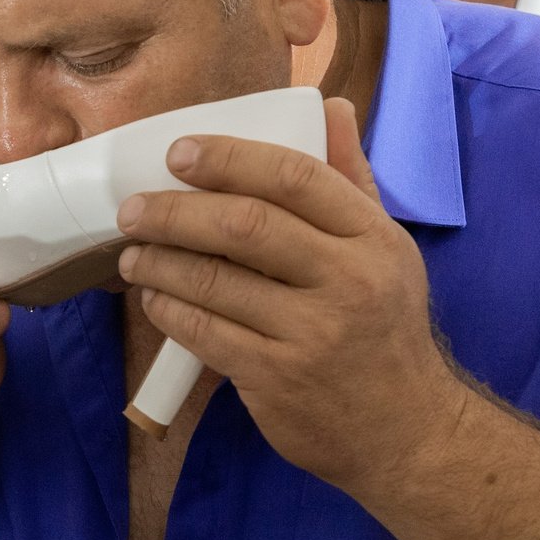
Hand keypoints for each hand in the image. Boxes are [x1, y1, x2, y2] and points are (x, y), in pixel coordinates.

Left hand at [113, 97, 457, 489]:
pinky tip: (155, 300)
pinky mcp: (278, 379)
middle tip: (134, 208)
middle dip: (175, 211)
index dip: (229, 159)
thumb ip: (351, 179)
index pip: (295, 176)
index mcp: (372, 237)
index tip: (179, 154)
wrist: (406, 431)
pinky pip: (206, 334)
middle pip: (245, 225)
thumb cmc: (387, 330)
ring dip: (160, 263)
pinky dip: (170, 313)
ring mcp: (312, 332)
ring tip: (134, 254)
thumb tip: (331, 108)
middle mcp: (347, 280)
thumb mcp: (387, 249)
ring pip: (214, 282)